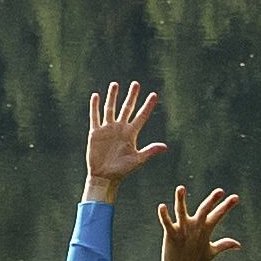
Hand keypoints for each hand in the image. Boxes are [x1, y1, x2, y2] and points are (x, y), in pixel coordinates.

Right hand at [85, 80, 164, 197]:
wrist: (104, 177)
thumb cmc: (122, 170)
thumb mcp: (138, 160)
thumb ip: (150, 151)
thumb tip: (165, 147)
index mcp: (131, 134)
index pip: (141, 116)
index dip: (148, 106)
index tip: (154, 95)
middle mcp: (120, 128)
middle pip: (127, 108)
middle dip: (132, 96)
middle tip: (136, 84)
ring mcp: (108, 129)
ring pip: (110, 109)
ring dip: (112, 97)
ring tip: (115, 84)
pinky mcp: (96, 133)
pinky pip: (95, 117)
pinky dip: (95, 107)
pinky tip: (96, 96)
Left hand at [162, 185, 236, 260]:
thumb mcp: (212, 252)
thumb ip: (225, 245)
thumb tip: (239, 245)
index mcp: (205, 230)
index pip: (218, 215)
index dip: (227, 206)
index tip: (236, 197)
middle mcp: (195, 228)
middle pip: (204, 210)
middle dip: (212, 200)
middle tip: (220, 191)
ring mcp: (182, 230)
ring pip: (181, 211)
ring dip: (180, 199)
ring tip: (180, 188)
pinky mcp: (171, 235)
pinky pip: (166, 223)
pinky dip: (164, 215)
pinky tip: (161, 206)